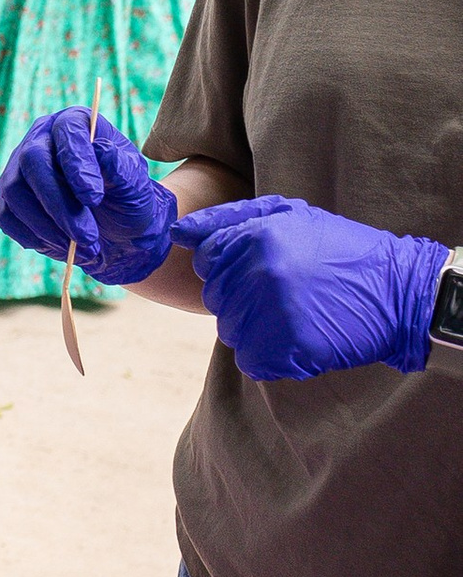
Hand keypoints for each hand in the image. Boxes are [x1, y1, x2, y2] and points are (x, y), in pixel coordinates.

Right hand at [0, 111, 175, 281]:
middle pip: (33, 160)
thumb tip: (101, 150)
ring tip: (83, 248)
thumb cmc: (127, 200)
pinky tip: (63, 247)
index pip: (67, 132)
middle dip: (59, 203)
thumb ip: (120, 167)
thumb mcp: (135, 185)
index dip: (77, 164)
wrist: (116, 233)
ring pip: (15, 192)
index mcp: (74, 124)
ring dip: (48, 227)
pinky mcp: (5, 200)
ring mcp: (17, 169)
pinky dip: (33, 237)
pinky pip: (5, 216)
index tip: (94, 198)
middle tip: (88, 236)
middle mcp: (40, 139)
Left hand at [174, 193, 448, 379]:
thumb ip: (228, 219)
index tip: (264, 269)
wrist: (398, 291)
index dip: (230, 266)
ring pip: (231, 330)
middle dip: (242, 297)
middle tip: (287, 292)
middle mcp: (258, 273)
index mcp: (255, 236)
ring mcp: (272, 313)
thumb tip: (178, 232)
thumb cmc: (341, 250)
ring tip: (298, 313)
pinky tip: (300, 338)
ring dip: (256, 328)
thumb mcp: (290, 215)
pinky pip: (251, 360)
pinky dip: (271, 356)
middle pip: (216, 297)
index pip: (206, 259)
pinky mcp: (288, 348)